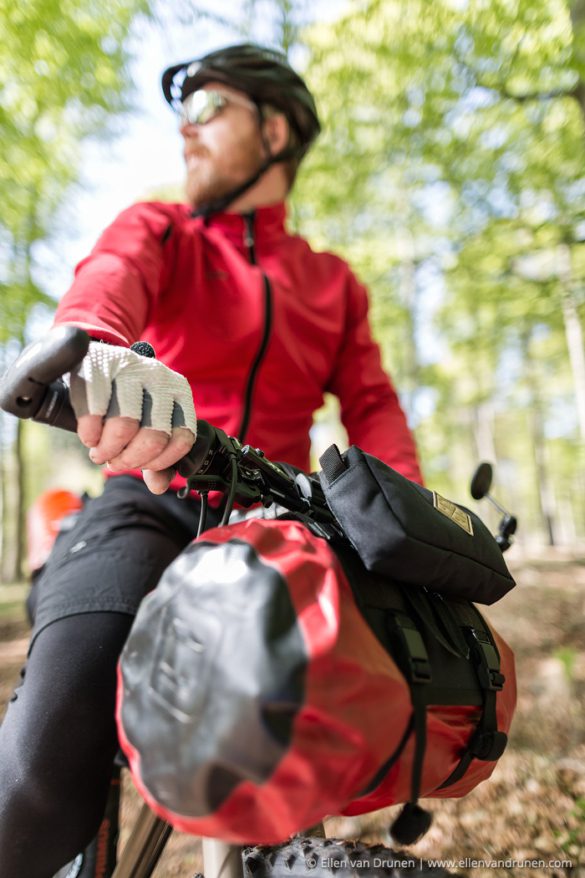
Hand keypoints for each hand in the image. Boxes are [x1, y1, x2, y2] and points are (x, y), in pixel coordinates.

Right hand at [69, 342, 196, 493]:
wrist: (95, 358)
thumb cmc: (125, 397)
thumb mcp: (146, 421)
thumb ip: (156, 455)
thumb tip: (159, 485)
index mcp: (179, 392)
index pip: (182, 438)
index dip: (160, 461)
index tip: (142, 467)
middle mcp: (159, 377)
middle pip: (153, 437)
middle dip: (131, 460)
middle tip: (115, 463)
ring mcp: (130, 368)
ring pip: (124, 427)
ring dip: (108, 450)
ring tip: (100, 453)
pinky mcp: (98, 366)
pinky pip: (94, 412)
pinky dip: (89, 434)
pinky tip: (89, 436)